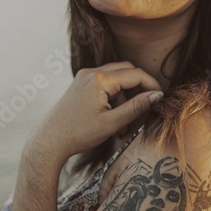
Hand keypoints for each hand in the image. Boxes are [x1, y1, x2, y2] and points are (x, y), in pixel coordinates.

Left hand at [32, 61, 162, 161]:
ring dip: (125, 95)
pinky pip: (104, 83)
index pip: (135, 74)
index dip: (151, 84)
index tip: (161, 97)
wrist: (49, 141)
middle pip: (126, 70)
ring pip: (115, 77)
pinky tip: (112, 117)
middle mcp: (90, 72)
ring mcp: (83, 77)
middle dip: (139, 87)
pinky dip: (113, 96)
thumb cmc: (78, 134)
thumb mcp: (112, 123)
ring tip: (124, 123)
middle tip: (147, 105)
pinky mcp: (80, 84)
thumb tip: (157, 95)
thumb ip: (136, 107)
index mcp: (99, 80)